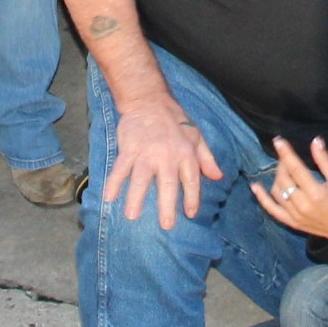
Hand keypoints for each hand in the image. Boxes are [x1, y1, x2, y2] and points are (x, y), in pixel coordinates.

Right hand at [100, 99, 223, 230]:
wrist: (149, 100)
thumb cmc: (176, 121)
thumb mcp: (197, 137)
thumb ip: (207, 159)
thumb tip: (219, 177)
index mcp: (186, 153)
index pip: (191, 180)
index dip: (193, 198)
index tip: (190, 214)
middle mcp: (167, 155)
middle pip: (167, 184)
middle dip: (167, 206)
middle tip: (166, 226)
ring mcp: (146, 152)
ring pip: (141, 178)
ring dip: (135, 198)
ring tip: (132, 216)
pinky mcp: (129, 148)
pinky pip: (120, 168)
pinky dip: (114, 182)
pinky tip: (109, 197)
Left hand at [251, 136, 327, 240]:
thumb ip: (325, 160)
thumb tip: (315, 140)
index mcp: (316, 193)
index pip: (296, 169)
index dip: (286, 153)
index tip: (278, 141)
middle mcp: (303, 204)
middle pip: (284, 179)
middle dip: (282, 164)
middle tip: (286, 156)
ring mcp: (295, 215)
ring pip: (277, 192)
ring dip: (277, 177)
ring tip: (282, 169)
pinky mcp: (291, 222)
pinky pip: (272, 209)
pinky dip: (262, 198)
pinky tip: (255, 186)